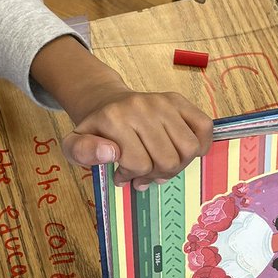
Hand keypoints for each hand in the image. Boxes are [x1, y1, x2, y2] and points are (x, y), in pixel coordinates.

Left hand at [62, 86, 212, 188]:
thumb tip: (110, 152)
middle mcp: (141, 107)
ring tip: (160, 164)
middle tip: (142, 173)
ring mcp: (162, 102)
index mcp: (114, 118)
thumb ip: (82, 152)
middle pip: (167, 160)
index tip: (120, 174)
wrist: (105, 102)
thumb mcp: (73, 144)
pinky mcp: (178, 100)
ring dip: (177, 165)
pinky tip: (183, 153)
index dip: (130, 176)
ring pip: (188, 149)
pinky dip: (200, 145)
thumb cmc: (95, 130)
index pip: (138, 163)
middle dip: (155, 174)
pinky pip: (203, 127)